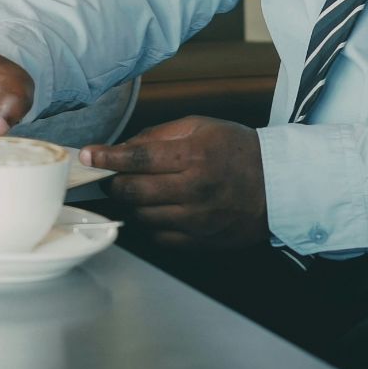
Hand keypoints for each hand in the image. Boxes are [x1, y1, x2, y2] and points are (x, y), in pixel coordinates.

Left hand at [80, 116, 268, 248]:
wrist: (279, 185)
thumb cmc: (238, 150)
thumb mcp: (201, 127)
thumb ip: (159, 135)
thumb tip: (123, 147)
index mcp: (194, 156)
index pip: (138, 159)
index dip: (107, 157)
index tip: (88, 155)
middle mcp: (194, 190)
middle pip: (133, 192)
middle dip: (113, 183)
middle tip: (110, 175)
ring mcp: (197, 220)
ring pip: (142, 216)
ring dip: (132, 203)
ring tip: (139, 190)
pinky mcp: (201, 241)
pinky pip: (159, 237)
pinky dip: (151, 223)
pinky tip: (158, 209)